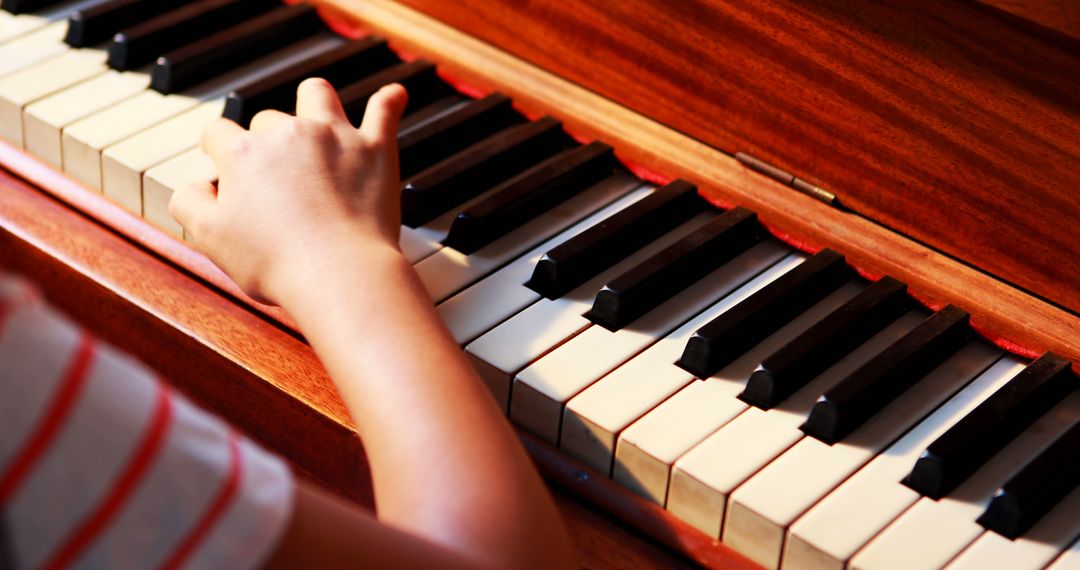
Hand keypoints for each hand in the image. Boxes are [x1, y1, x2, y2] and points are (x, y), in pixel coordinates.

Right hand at [170, 78, 408, 304]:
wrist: (337, 273)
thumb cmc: (274, 262)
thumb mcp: (209, 238)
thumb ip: (189, 203)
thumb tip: (194, 186)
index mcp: (244, 153)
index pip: (218, 134)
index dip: (217, 152)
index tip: (224, 168)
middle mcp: (287, 133)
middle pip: (267, 120)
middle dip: (266, 142)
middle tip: (276, 179)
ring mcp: (334, 136)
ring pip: (316, 95)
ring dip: (311, 103)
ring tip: (313, 119)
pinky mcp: (374, 149)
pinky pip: (384, 111)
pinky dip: (390, 101)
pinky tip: (394, 96)